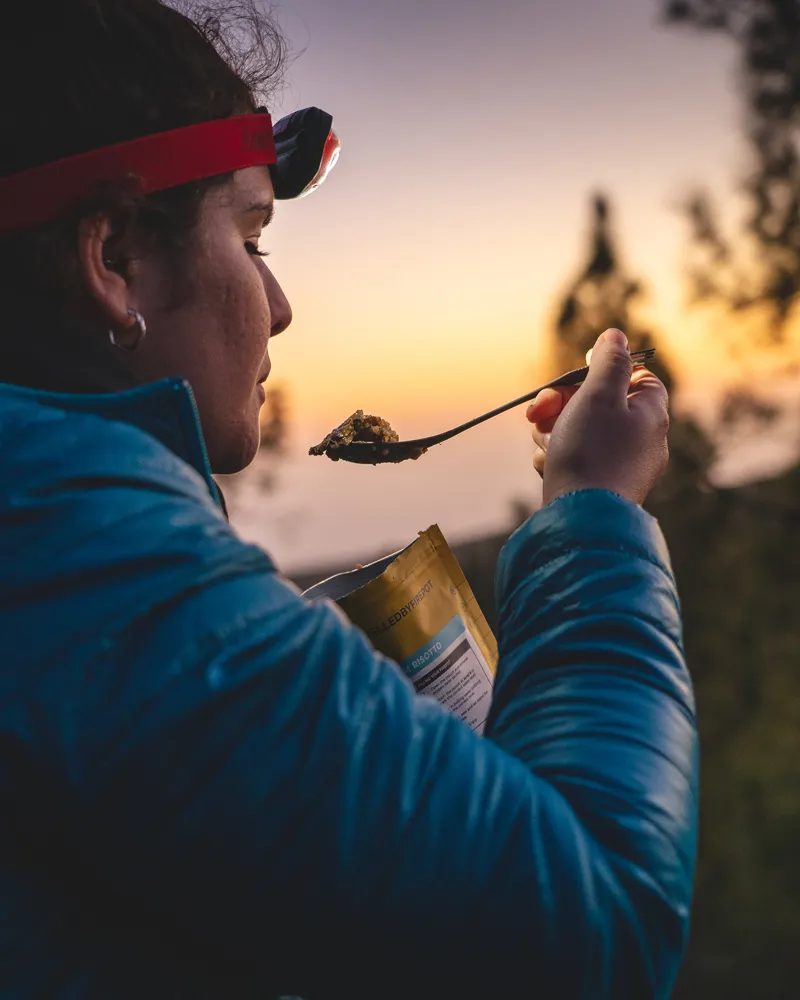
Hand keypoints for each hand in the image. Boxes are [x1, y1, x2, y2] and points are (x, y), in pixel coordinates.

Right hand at [526, 329, 668, 505]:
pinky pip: (576, 459)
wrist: (580, 520)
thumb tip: (615, 336)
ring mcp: (621, 466)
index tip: (579, 373)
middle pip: (601, 403)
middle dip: (564, 401)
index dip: (604, 370)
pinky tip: (548, 466)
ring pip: (581, 430)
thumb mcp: (600, 395)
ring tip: (544, 442)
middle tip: (540, 410)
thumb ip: (609, 360)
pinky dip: (557, 457)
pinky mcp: (599, 487)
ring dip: (554, 429)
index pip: (636, 376)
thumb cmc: (591, 453)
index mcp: (650, 414)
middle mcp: (641, 440)